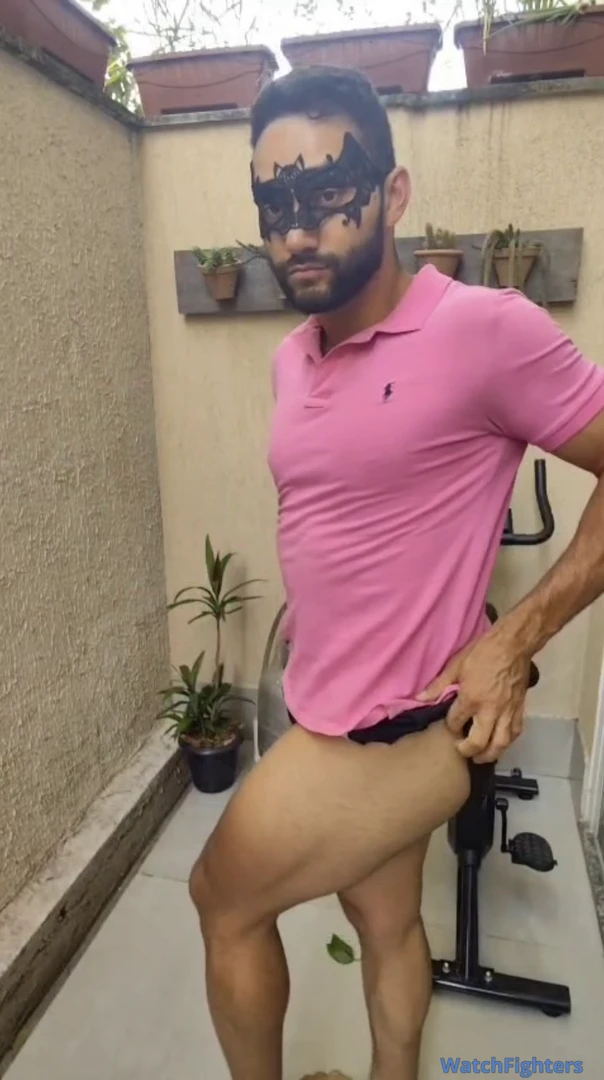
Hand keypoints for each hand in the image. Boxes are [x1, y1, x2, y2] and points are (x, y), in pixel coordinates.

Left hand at [418, 630, 532, 762]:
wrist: (514, 644)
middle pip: (479, 742)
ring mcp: (507, 712)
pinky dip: (507, 741)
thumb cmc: (483, 652)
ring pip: (501, 743)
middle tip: (462, 751)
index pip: (456, 723)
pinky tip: (501, 742)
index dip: (450, 726)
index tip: (449, 725)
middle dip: (468, 751)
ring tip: (481, 757)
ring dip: (490, 754)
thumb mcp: (456, 665)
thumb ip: (438, 685)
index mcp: (471, 699)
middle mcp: (490, 710)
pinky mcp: (520, 708)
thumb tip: (420, 698)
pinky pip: (515, 732)